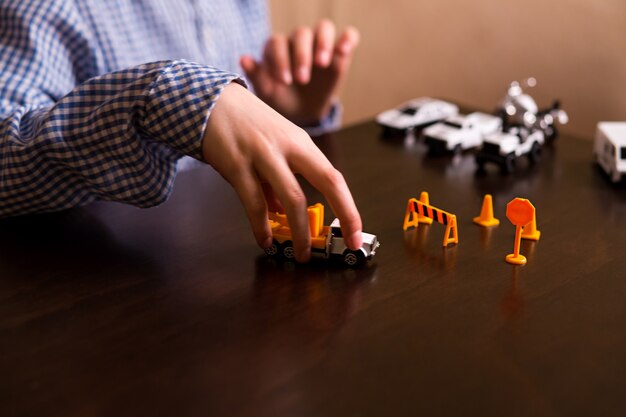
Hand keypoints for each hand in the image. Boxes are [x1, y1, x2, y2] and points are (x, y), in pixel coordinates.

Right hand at [202, 82, 361, 262]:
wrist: (208, 101)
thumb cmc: (246, 125)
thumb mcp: (272, 147)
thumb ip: (279, 180)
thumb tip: (283, 213)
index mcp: (301, 143)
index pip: (334, 178)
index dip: (349, 209)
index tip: (355, 236)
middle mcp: (287, 146)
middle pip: (326, 182)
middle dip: (341, 216)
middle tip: (340, 246)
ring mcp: (263, 154)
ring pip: (291, 198)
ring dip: (299, 231)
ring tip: (301, 253)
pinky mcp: (236, 163)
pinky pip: (253, 202)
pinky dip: (261, 226)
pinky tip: (266, 240)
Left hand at [240, 19, 359, 125]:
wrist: (301, 114)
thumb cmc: (280, 101)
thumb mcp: (267, 94)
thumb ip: (256, 76)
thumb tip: (243, 58)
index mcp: (277, 48)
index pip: (277, 43)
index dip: (280, 59)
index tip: (284, 81)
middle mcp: (298, 42)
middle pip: (301, 34)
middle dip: (302, 56)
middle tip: (302, 80)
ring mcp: (319, 44)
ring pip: (324, 27)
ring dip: (323, 42)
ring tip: (323, 63)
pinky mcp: (339, 53)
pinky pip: (348, 35)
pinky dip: (348, 38)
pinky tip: (344, 49)